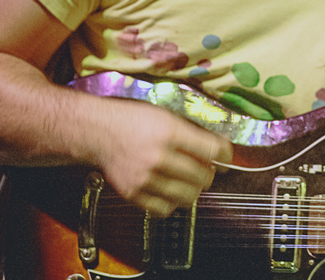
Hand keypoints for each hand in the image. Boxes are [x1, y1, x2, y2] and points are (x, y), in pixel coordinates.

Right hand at [96, 101, 232, 217]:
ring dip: (194, 190)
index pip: (212, 150)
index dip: (225, 154)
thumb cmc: (132, 120)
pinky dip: (172, 203)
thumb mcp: (165, 115)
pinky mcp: (134, 193)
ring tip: (190, 182)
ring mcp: (146, 178)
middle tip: (207, 169)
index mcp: (170, 132)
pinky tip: (171, 192)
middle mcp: (159, 156)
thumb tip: (217, 146)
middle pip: (203, 176)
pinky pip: (164, 209)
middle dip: (210, 173)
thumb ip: (190, 131)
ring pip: (188, 196)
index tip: (226, 155)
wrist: (98, 131)